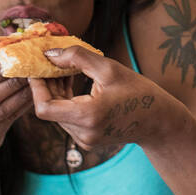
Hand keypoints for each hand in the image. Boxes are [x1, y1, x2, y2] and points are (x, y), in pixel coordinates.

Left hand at [28, 45, 185, 149]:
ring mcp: (85, 140)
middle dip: (46, 84)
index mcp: (88, 116)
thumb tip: (50, 54)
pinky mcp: (87, 141)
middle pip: (50, 109)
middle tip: (48, 61)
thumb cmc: (139, 93)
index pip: (44, 108)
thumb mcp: (110, 68)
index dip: (36, 87)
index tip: (36, 68)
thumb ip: (77, 58)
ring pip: (58, 114)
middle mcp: (83, 133)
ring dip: (56, 92)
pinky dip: (66, 101)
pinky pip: (68, 119)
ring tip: (62, 69)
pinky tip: (72, 83)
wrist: (159, 122)